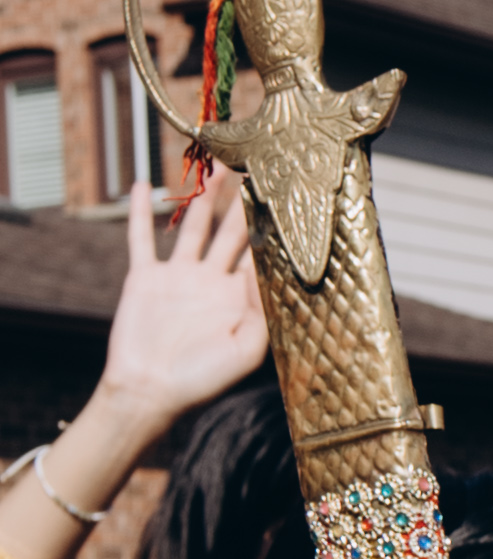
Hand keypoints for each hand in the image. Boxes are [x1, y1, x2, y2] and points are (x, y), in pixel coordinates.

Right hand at [95, 177, 264, 451]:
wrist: (149, 392)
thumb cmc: (201, 381)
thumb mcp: (245, 351)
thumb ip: (260, 312)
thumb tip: (265, 271)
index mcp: (236, 298)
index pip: (258, 256)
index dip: (271, 230)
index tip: (286, 200)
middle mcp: (209, 281)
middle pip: (230, 232)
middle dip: (242, 203)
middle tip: (257, 169)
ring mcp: (177, 276)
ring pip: (192, 227)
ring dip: (202, 198)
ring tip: (215, 167)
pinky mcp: (144, 277)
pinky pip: (141, 238)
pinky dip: (140, 212)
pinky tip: (142, 185)